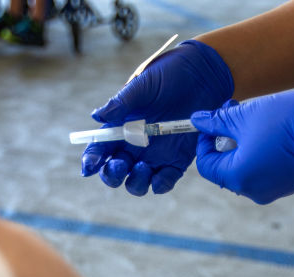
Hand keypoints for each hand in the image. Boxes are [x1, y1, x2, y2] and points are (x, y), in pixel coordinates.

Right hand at [80, 40, 233, 195]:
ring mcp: (155, 156)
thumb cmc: (170, 74)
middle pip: (115, 172)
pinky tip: (159, 177)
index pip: (100, 149)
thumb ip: (121, 102)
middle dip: (112, 174)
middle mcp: (135, 146)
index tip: (89, 167)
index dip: (92, 160)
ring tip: (142, 167)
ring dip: (135, 182)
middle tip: (119, 164)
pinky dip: (160, 185)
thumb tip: (96, 116)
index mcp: (121, 127)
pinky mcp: (177, 161)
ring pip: (137, 183)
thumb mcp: (143, 85)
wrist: (204, 73)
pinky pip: (164, 181)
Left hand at [192, 90, 293, 204]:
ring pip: (248, 166)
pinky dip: (264, 150)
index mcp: (237, 177)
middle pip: (227, 166)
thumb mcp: (246, 115)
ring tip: (257, 115)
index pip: (207, 164)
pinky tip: (276, 128)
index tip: (213, 118)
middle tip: (235, 109)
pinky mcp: (293, 183)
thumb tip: (198, 120)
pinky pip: (268, 168)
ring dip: (245, 142)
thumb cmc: (288, 123)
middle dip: (227, 138)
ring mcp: (275, 189)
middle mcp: (254, 190)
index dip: (205, 140)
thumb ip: (218, 121)